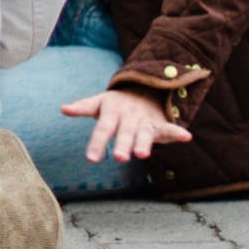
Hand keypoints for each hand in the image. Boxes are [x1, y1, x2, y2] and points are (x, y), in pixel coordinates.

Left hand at [60, 88, 192, 162]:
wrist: (143, 89)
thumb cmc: (116, 103)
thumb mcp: (99, 103)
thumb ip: (82, 107)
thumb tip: (62, 108)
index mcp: (111, 112)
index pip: (102, 129)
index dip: (97, 144)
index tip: (92, 159)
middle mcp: (128, 116)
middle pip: (124, 133)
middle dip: (122, 145)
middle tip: (119, 158)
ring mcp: (143, 120)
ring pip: (143, 133)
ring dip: (144, 143)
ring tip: (142, 154)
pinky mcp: (158, 123)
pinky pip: (168, 127)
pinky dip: (176, 132)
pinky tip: (186, 137)